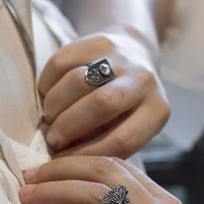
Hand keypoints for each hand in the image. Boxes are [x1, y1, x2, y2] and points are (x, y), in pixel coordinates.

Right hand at [37, 29, 169, 158]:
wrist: (134, 52)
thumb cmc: (125, 105)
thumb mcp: (127, 127)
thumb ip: (105, 144)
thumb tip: (66, 163)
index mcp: (156, 111)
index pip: (122, 140)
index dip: (87, 155)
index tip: (64, 161)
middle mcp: (144, 81)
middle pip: (100, 105)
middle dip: (68, 127)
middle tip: (53, 139)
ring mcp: (122, 58)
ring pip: (77, 81)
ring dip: (54, 106)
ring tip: (50, 118)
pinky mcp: (99, 40)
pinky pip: (61, 62)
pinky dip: (47, 84)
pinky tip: (48, 95)